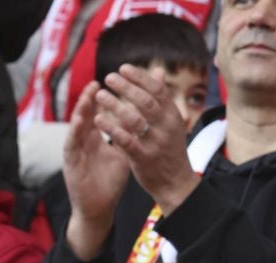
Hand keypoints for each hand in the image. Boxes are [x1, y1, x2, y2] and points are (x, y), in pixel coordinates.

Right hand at [62, 80, 133, 260]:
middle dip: (92, 98)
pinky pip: (71, 144)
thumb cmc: (110, 182)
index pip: (100, 113)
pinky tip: (80, 120)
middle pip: (87, 116)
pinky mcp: (70, 164)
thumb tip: (145, 119)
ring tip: (89, 94)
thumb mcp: (124, 152)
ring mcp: (76, 152)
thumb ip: (131, 134)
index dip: (108, 99)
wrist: (98, 208)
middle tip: (100, 81)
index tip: (117, 85)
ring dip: (81, 109)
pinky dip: (74, 131)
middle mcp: (84, 142)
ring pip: (77, 126)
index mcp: (96, 139)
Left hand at [94, 66, 197, 212]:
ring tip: (100, 96)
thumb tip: (158, 72)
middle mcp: (166, 126)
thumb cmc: (169, 149)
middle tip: (108, 77)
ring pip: (135, 119)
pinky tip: (99, 120)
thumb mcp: (171, 122)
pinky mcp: (144, 158)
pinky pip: (126, 141)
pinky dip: (112, 129)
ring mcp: (155, 142)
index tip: (122, 68)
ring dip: (115, 105)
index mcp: (172, 115)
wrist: (176, 182)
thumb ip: (162, 99)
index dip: (140, 77)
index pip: (157, 89)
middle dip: (126, 87)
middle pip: (145, 100)